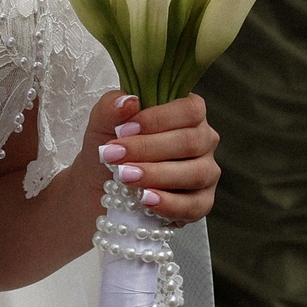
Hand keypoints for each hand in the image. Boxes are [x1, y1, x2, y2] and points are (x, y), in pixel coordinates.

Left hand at [92, 91, 221, 223]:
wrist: (100, 189)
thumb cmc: (111, 150)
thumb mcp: (102, 125)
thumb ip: (111, 108)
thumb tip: (129, 101)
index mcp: (187, 114)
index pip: (190, 110)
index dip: (158, 119)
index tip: (123, 130)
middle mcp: (203, 140)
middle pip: (191, 141)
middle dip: (149, 149)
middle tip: (115, 156)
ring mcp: (206, 172)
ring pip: (196, 173)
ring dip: (158, 175)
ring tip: (125, 177)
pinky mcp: (202, 203)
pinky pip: (195, 205)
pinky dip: (169, 204)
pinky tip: (145, 200)